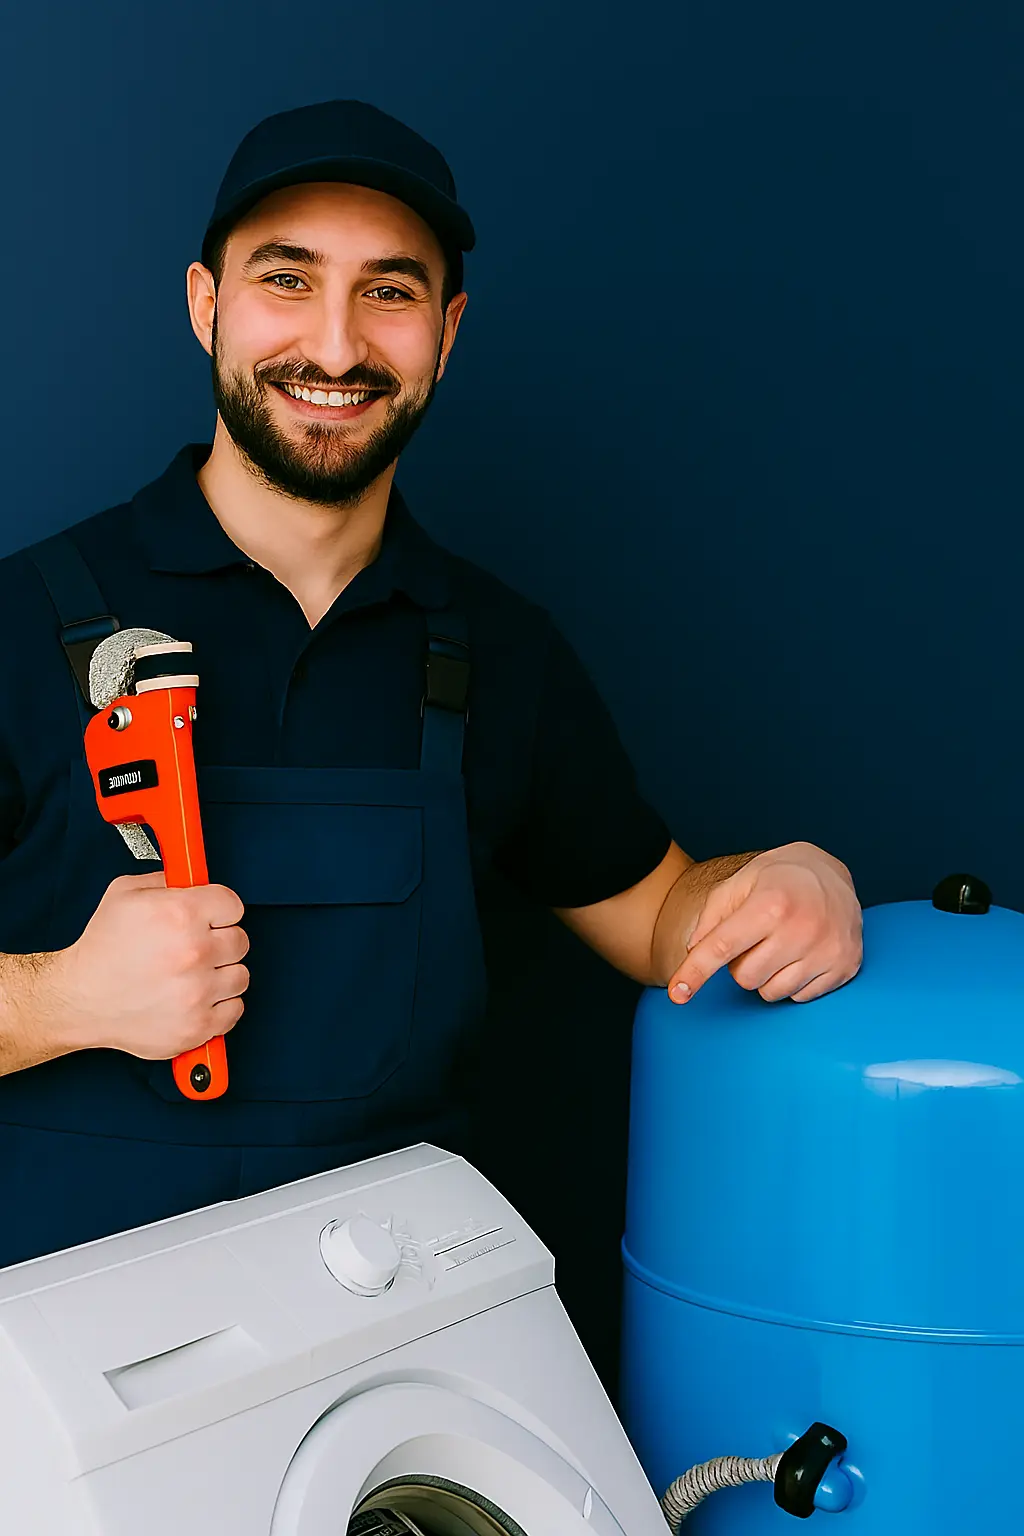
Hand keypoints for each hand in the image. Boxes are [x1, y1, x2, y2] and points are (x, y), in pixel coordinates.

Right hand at [46, 872, 249, 1058]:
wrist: (79, 999)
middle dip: (220, 941)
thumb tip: (193, 879)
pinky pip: (235, 1010)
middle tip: (196, 946)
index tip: (212, 917)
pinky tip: (197, 997)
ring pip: (240, 976)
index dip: (220, 909)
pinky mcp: (197, 1025)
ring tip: (193, 974)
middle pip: (240, 940)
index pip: (233, 904)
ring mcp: (198, 993)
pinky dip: (219, 1005)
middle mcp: (194, 952)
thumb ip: (167, 881)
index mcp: (180, 914)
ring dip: (221, 974)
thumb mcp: (125, 893)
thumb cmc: (100, 950)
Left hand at [667, 842, 861, 1004]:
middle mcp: (802, 929)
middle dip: (742, 964)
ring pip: (772, 992)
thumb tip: (694, 951)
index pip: (722, 947)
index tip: (677, 994)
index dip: (695, 972)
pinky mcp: (845, 966)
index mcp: (770, 905)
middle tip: (756, 939)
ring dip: (767, 976)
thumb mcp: (739, 884)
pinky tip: (801, 954)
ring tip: (780, 945)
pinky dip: (793, 982)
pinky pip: (800, 997)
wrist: (832, 873)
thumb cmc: (777, 879)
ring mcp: (827, 950)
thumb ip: (711, 917)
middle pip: (745, 978)